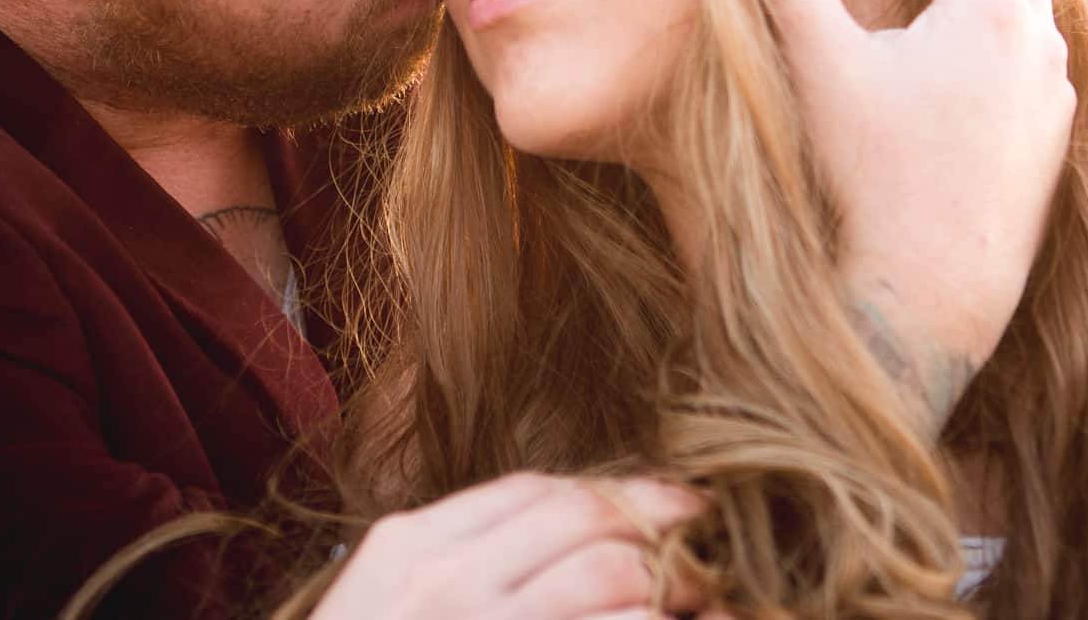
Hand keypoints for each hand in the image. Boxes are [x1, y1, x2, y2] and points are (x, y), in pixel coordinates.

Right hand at [312, 473, 709, 619]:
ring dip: (670, 582)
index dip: (613, 488)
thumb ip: (457, 557)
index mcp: (410, 547)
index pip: (534, 491)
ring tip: (699, 597)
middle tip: (701, 533)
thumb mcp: (386, 598)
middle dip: (658, 521)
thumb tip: (562, 527)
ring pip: (608, 576)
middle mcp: (445, 584)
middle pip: (581, 520)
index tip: (663, 499)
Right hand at [734, 0, 1074, 432]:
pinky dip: (1010, 35)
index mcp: (990, 10)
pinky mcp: (1048, 148)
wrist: (927, 303)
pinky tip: (973, 55)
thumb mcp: (819, 67)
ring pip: (1035, 11)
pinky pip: (1037, 64)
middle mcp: (1038, 46)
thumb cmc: (869, 179)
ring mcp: (1050, 101)